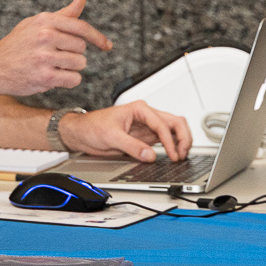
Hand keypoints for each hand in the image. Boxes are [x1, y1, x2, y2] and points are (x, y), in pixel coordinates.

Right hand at [0, 0, 112, 96]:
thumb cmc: (17, 45)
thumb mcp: (36, 24)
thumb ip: (63, 14)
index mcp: (45, 20)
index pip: (81, 27)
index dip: (98, 38)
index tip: (107, 46)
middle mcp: (45, 36)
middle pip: (82, 47)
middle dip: (74, 54)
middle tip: (56, 56)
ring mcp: (44, 57)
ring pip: (80, 64)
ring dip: (71, 68)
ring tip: (52, 66)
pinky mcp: (45, 77)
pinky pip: (73, 79)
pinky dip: (68, 81)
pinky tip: (53, 77)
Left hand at [58, 101, 192, 162]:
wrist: (82, 132)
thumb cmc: (92, 126)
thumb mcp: (111, 137)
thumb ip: (132, 146)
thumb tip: (150, 155)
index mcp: (139, 109)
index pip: (162, 124)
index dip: (170, 140)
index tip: (172, 154)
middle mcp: (146, 116)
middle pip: (175, 122)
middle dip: (183, 137)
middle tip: (182, 154)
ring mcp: (147, 126)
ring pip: (173, 130)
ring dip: (180, 141)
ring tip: (180, 155)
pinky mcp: (145, 137)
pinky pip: (165, 139)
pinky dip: (172, 146)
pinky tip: (173, 155)